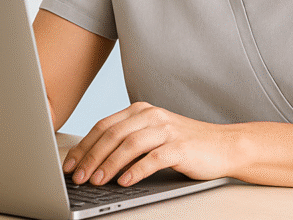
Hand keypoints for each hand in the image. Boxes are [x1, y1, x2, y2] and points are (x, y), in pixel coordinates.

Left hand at [62, 102, 237, 186]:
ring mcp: (166, 129)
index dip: (83, 146)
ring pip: (129, 145)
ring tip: (96, 180)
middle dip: (91, 157)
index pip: (103, 126)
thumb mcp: (152, 136)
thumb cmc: (184, 144)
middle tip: (78, 176)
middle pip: (112, 134)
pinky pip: (153, 158)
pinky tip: (124, 182)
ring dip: (109, 164)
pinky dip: (135, 170)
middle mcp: (151, 116)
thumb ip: (127, 141)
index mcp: (140, 110)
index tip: (69, 164)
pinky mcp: (180, 146)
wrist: (223, 145)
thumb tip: (93, 162)